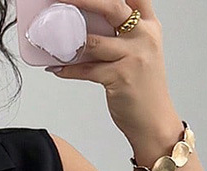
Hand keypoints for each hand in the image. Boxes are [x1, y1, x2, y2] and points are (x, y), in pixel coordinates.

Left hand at [45, 0, 180, 150]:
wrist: (154, 122)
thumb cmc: (144, 89)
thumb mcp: (139, 54)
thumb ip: (120, 36)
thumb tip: (86, 27)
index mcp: (149, 26)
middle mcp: (143, 37)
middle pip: (112, 6)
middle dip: (84, 0)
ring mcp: (133, 57)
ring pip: (94, 41)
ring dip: (69, 41)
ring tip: (52, 40)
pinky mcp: (120, 78)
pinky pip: (87, 70)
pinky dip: (68, 69)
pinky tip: (56, 68)